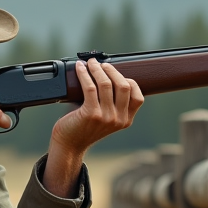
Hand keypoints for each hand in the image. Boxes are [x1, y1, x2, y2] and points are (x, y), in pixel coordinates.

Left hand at [43, 59, 143, 196]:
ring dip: (97, 69)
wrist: (70, 144)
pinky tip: (80, 68)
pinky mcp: (91, 114)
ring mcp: (106, 117)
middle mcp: (118, 119)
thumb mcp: (106, 117)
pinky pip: (90, 87)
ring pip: (106, 84)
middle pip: (123, 86)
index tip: (115, 74)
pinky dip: (84, 74)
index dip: (128, 81)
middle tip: (101, 64)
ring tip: (90, 63)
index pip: (137, 97)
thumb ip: (112, 102)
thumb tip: (107, 72)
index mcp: (126, 120)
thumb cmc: (85, 127)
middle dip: (112, 71)